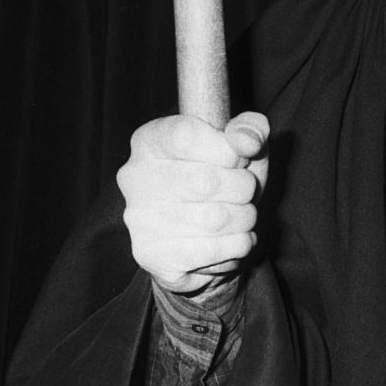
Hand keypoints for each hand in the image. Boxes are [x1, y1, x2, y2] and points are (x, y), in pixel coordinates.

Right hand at [118, 112, 269, 295]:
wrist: (201, 241)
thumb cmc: (223, 181)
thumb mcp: (241, 148)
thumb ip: (250, 130)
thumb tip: (248, 140)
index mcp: (150, 140)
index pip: (187, 135)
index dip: (227, 150)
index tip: (239, 158)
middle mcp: (135, 177)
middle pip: (207, 181)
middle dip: (243, 188)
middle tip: (244, 191)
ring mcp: (139, 218)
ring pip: (216, 219)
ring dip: (245, 218)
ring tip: (239, 216)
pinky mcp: (152, 254)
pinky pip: (216, 250)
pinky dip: (239, 244)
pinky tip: (230, 239)